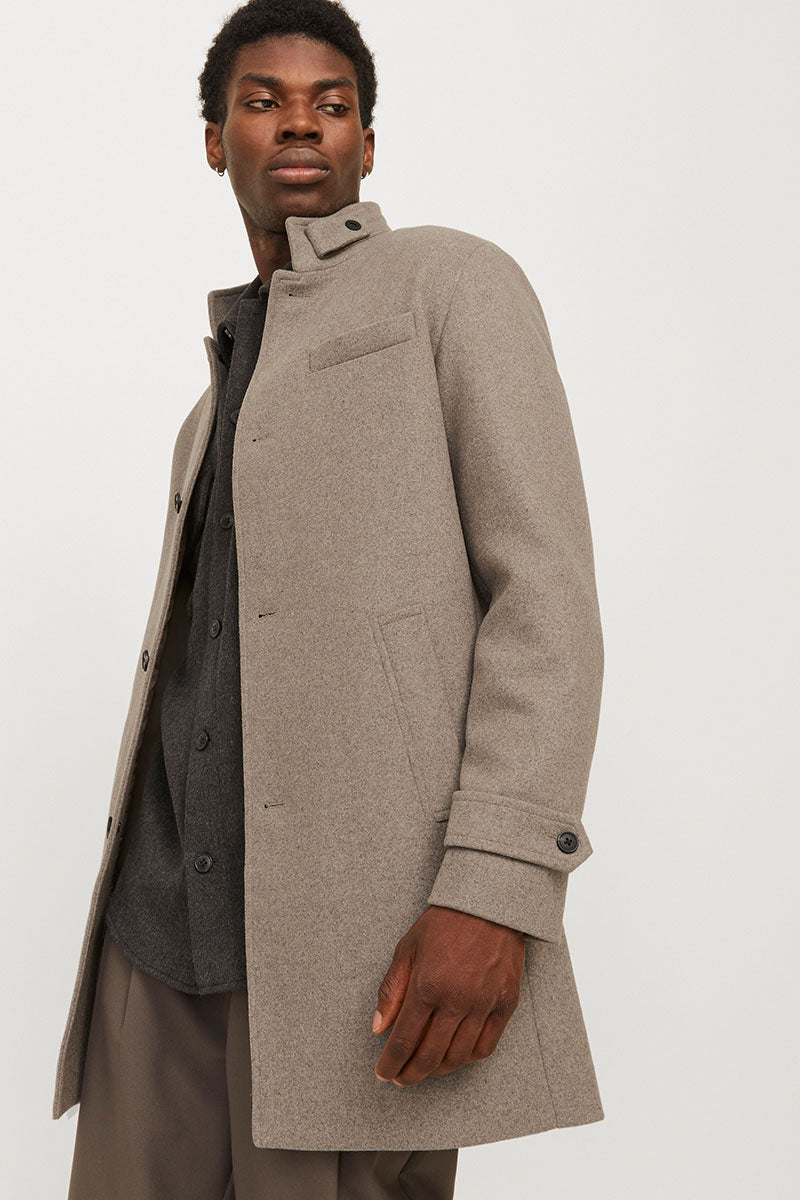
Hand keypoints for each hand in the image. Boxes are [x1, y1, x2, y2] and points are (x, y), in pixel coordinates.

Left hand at [372, 904, 525, 1085]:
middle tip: (402, 1078)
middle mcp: (456, 1000)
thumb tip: (378, 1028)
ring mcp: (483, 1004)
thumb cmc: (445, 921)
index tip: (384, 1073)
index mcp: (427, 986)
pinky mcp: (505, 1003)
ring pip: (458, 1056)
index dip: (391, 1063)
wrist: (489, 902)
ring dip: (438, 1070)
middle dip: (411, 1074)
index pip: (403, 1040)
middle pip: (430, 1056)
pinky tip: (456, 1056)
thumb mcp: (408, 947)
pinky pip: (486, 1046)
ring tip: (426, 1068)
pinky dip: (468, 1058)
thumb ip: (392, 990)